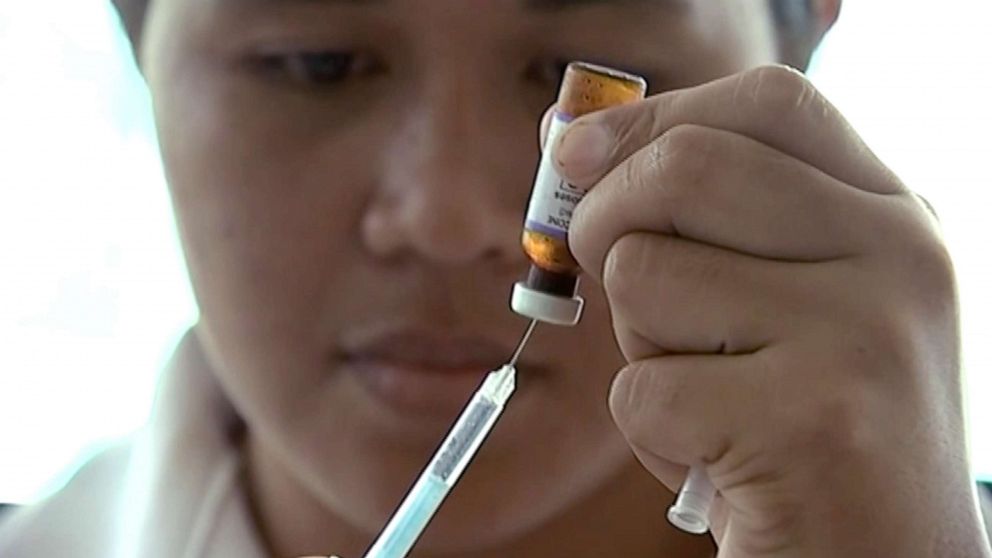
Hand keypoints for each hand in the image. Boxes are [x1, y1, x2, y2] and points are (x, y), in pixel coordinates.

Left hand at [554, 65, 990, 556]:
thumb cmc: (804, 428)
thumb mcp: (782, 301)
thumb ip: (702, 217)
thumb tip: (566, 136)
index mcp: (889, 218)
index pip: (767, 104)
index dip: (652, 116)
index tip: (574, 151)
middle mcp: (896, 258)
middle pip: (685, 167)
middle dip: (606, 223)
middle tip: (610, 279)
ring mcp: (862, 335)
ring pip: (645, 276)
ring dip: (641, 346)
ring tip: (712, 396)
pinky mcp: (812, 423)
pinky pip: (642, 389)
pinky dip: (652, 433)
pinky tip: (720, 458)